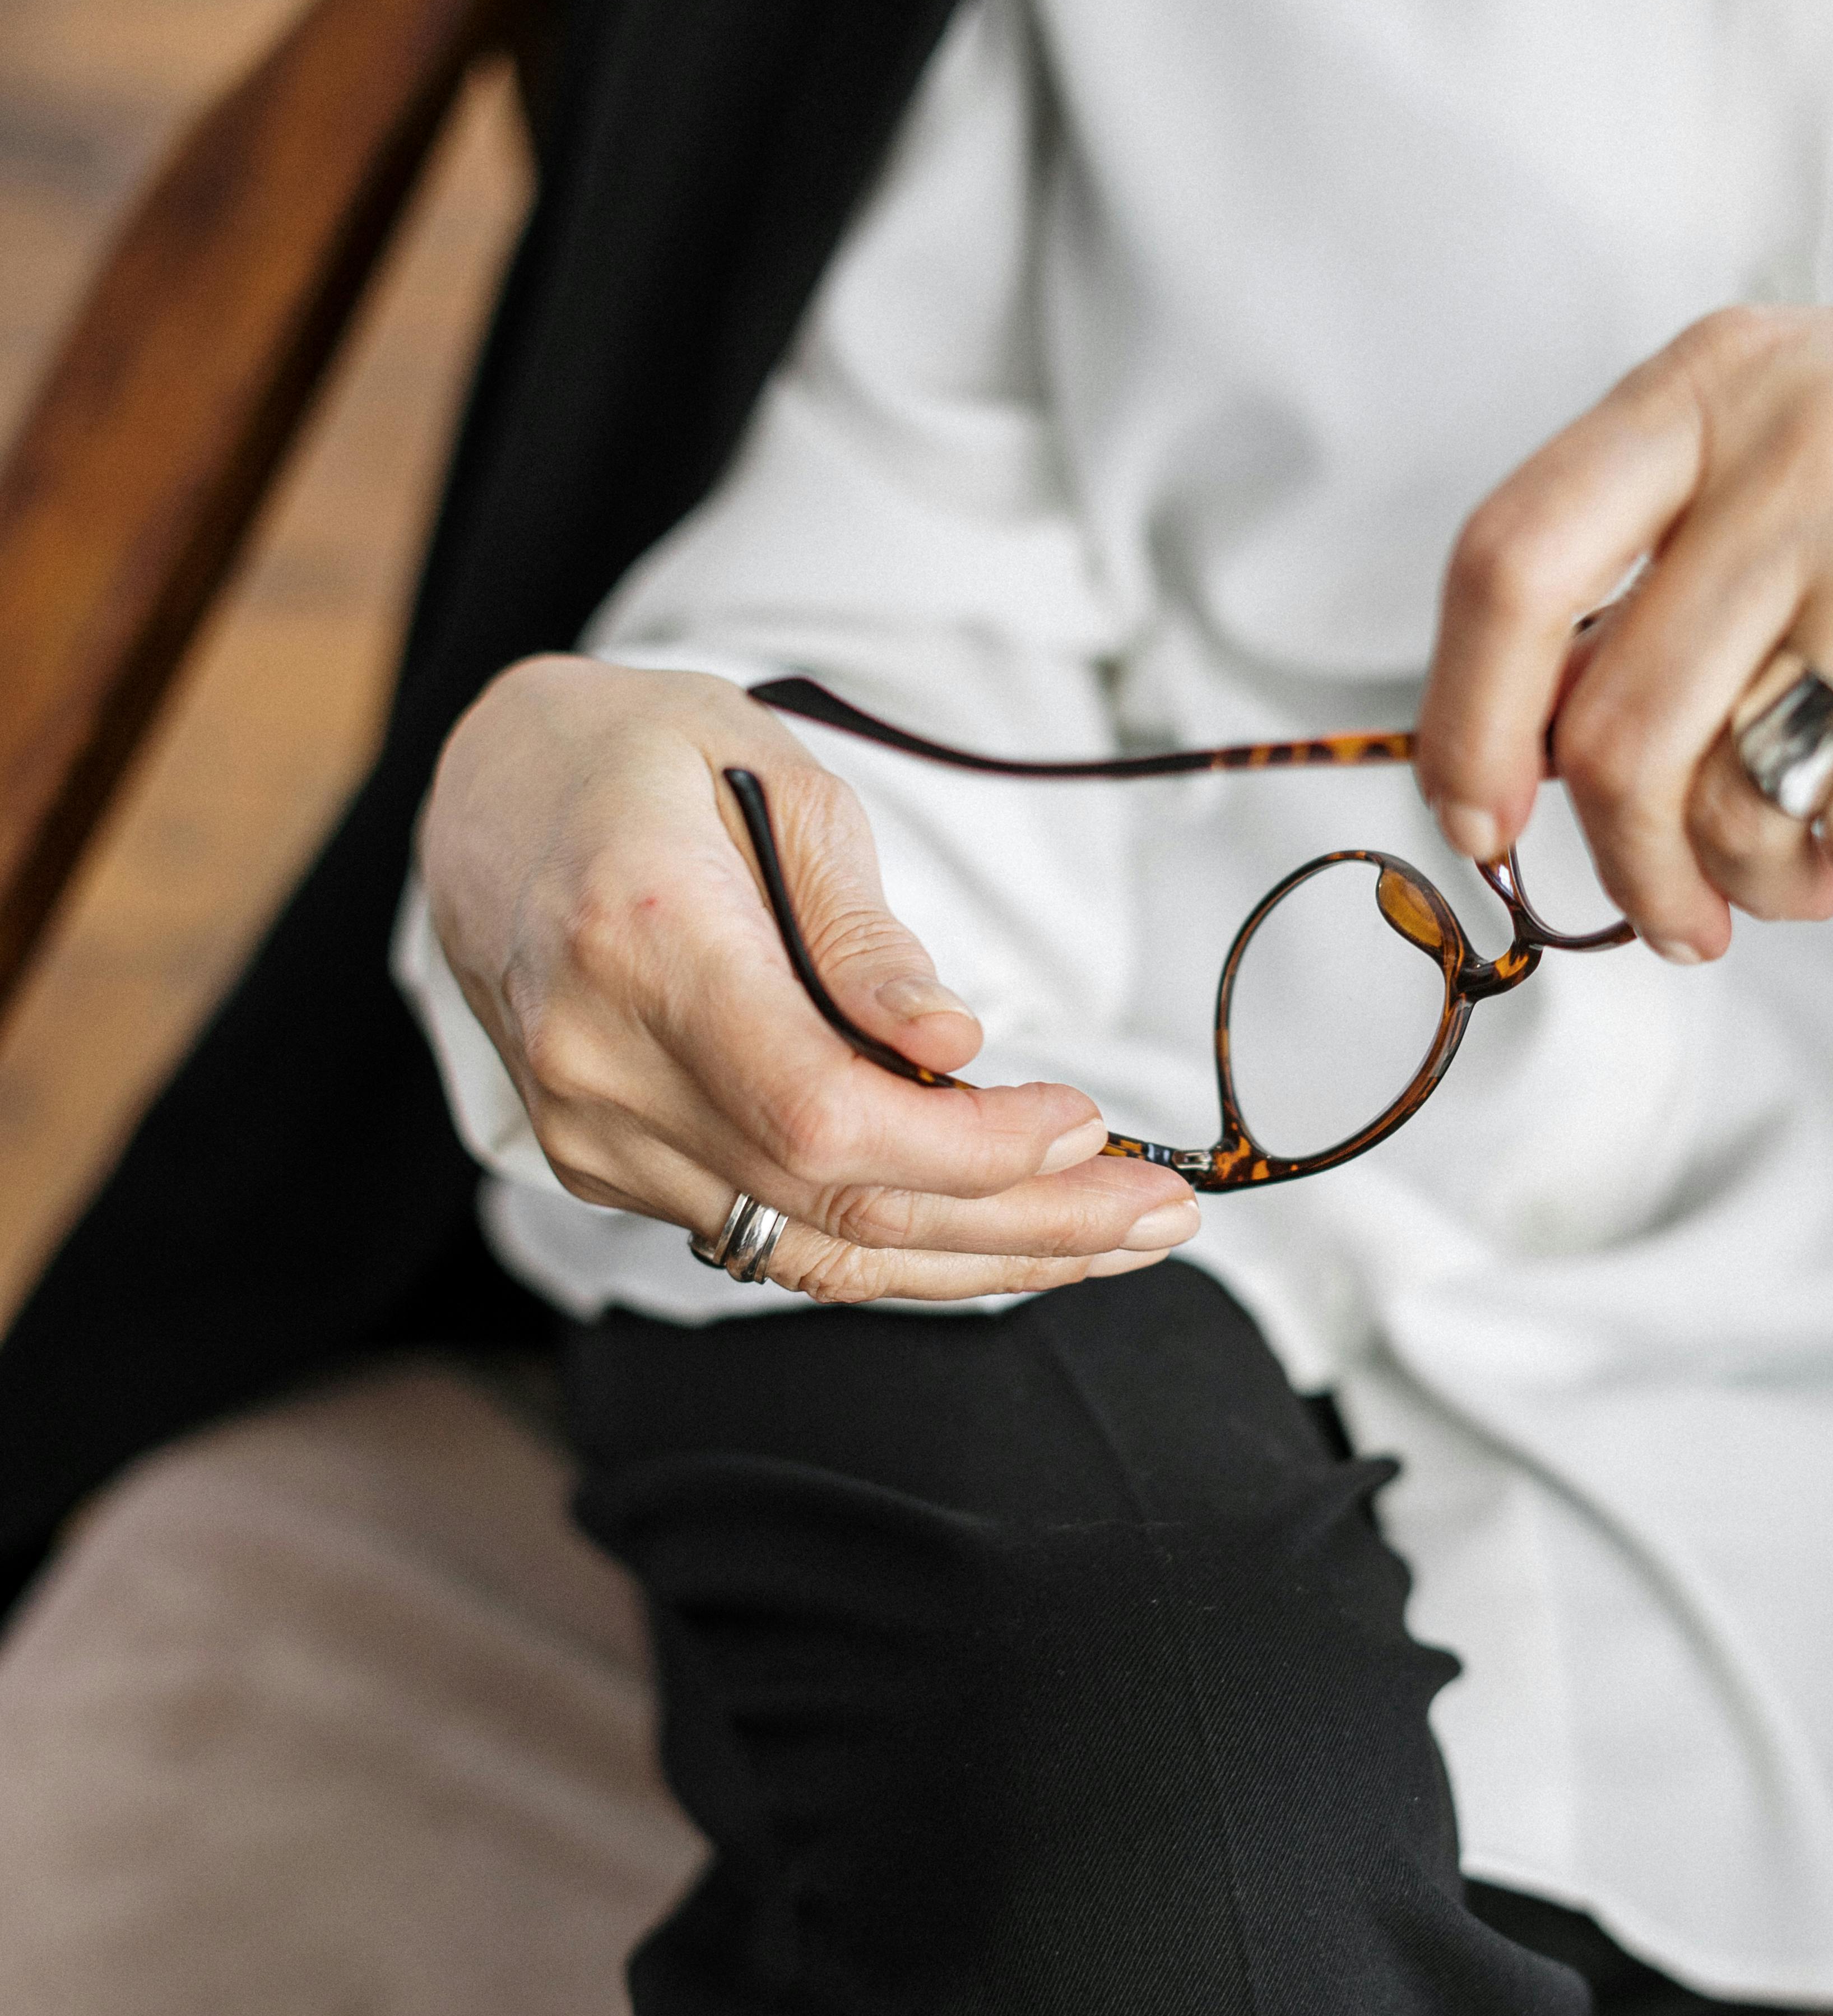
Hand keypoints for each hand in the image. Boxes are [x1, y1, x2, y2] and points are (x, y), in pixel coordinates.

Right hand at [418, 655, 1198, 1299]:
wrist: (486, 796)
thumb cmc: (645, 757)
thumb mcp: (777, 778)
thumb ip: (862, 929)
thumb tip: (955, 1051)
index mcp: (640, 942)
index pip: (820, 1113)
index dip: (967, 1149)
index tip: (1088, 1125)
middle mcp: (600, 1064)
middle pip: (833, 1203)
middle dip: (1020, 1221)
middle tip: (1163, 1212)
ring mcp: (592, 1133)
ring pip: (810, 1252)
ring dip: (983, 1257)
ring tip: (1122, 1237)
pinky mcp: (605, 1167)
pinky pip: (771, 1240)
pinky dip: (900, 1249)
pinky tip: (1009, 1230)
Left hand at [1417, 288, 1832, 960]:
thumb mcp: (1803, 421)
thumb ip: (1658, 553)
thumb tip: (1521, 744)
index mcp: (1722, 378)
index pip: (1512, 563)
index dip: (1463, 722)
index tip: (1474, 817)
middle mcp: (1812, 450)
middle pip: (1618, 732)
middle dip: (1624, 863)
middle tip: (1667, 908)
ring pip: (1738, 805)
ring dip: (1751, 878)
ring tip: (1797, 860)